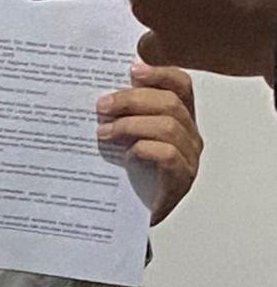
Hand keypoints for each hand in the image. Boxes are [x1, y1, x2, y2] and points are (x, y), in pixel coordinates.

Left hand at [95, 64, 200, 224]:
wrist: (126, 217)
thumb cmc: (123, 174)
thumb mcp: (121, 138)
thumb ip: (118, 114)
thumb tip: (97, 92)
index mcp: (177, 119)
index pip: (181, 86)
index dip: (160, 73)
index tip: (131, 69)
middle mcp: (188, 136)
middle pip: (169, 103)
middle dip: (132, 99)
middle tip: (101, 106)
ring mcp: (188, 158)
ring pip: (167, 126)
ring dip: (131, 124)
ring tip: (103, 133)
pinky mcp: (180, 180)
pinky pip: (168, 155)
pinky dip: (144, 149)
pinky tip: (126, 155)